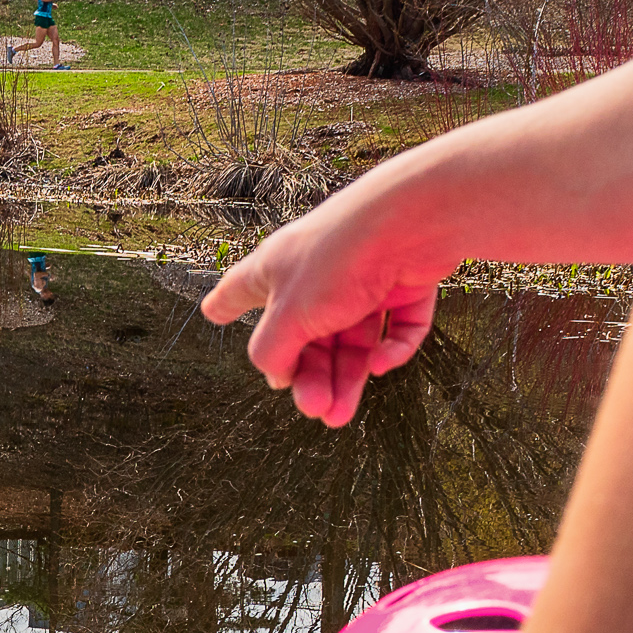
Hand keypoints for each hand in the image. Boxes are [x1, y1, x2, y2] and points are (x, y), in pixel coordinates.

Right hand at [200, 175, 454, 427]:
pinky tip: (382, 363)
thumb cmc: (342, 255)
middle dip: (309, 376)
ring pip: (351, 340)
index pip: (240, 289)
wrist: (418, 216)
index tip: (214, 313)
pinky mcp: (404, 282)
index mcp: (276, 270)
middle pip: (305, 336)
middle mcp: (315, 274)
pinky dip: (391, 348)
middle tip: (315, 409)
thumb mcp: (288, 315)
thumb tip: (278, 376)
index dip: (225, 303)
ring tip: (341, 415)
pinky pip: (395, 327)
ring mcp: (361, 279)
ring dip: (347, 378)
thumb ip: (272, 352)